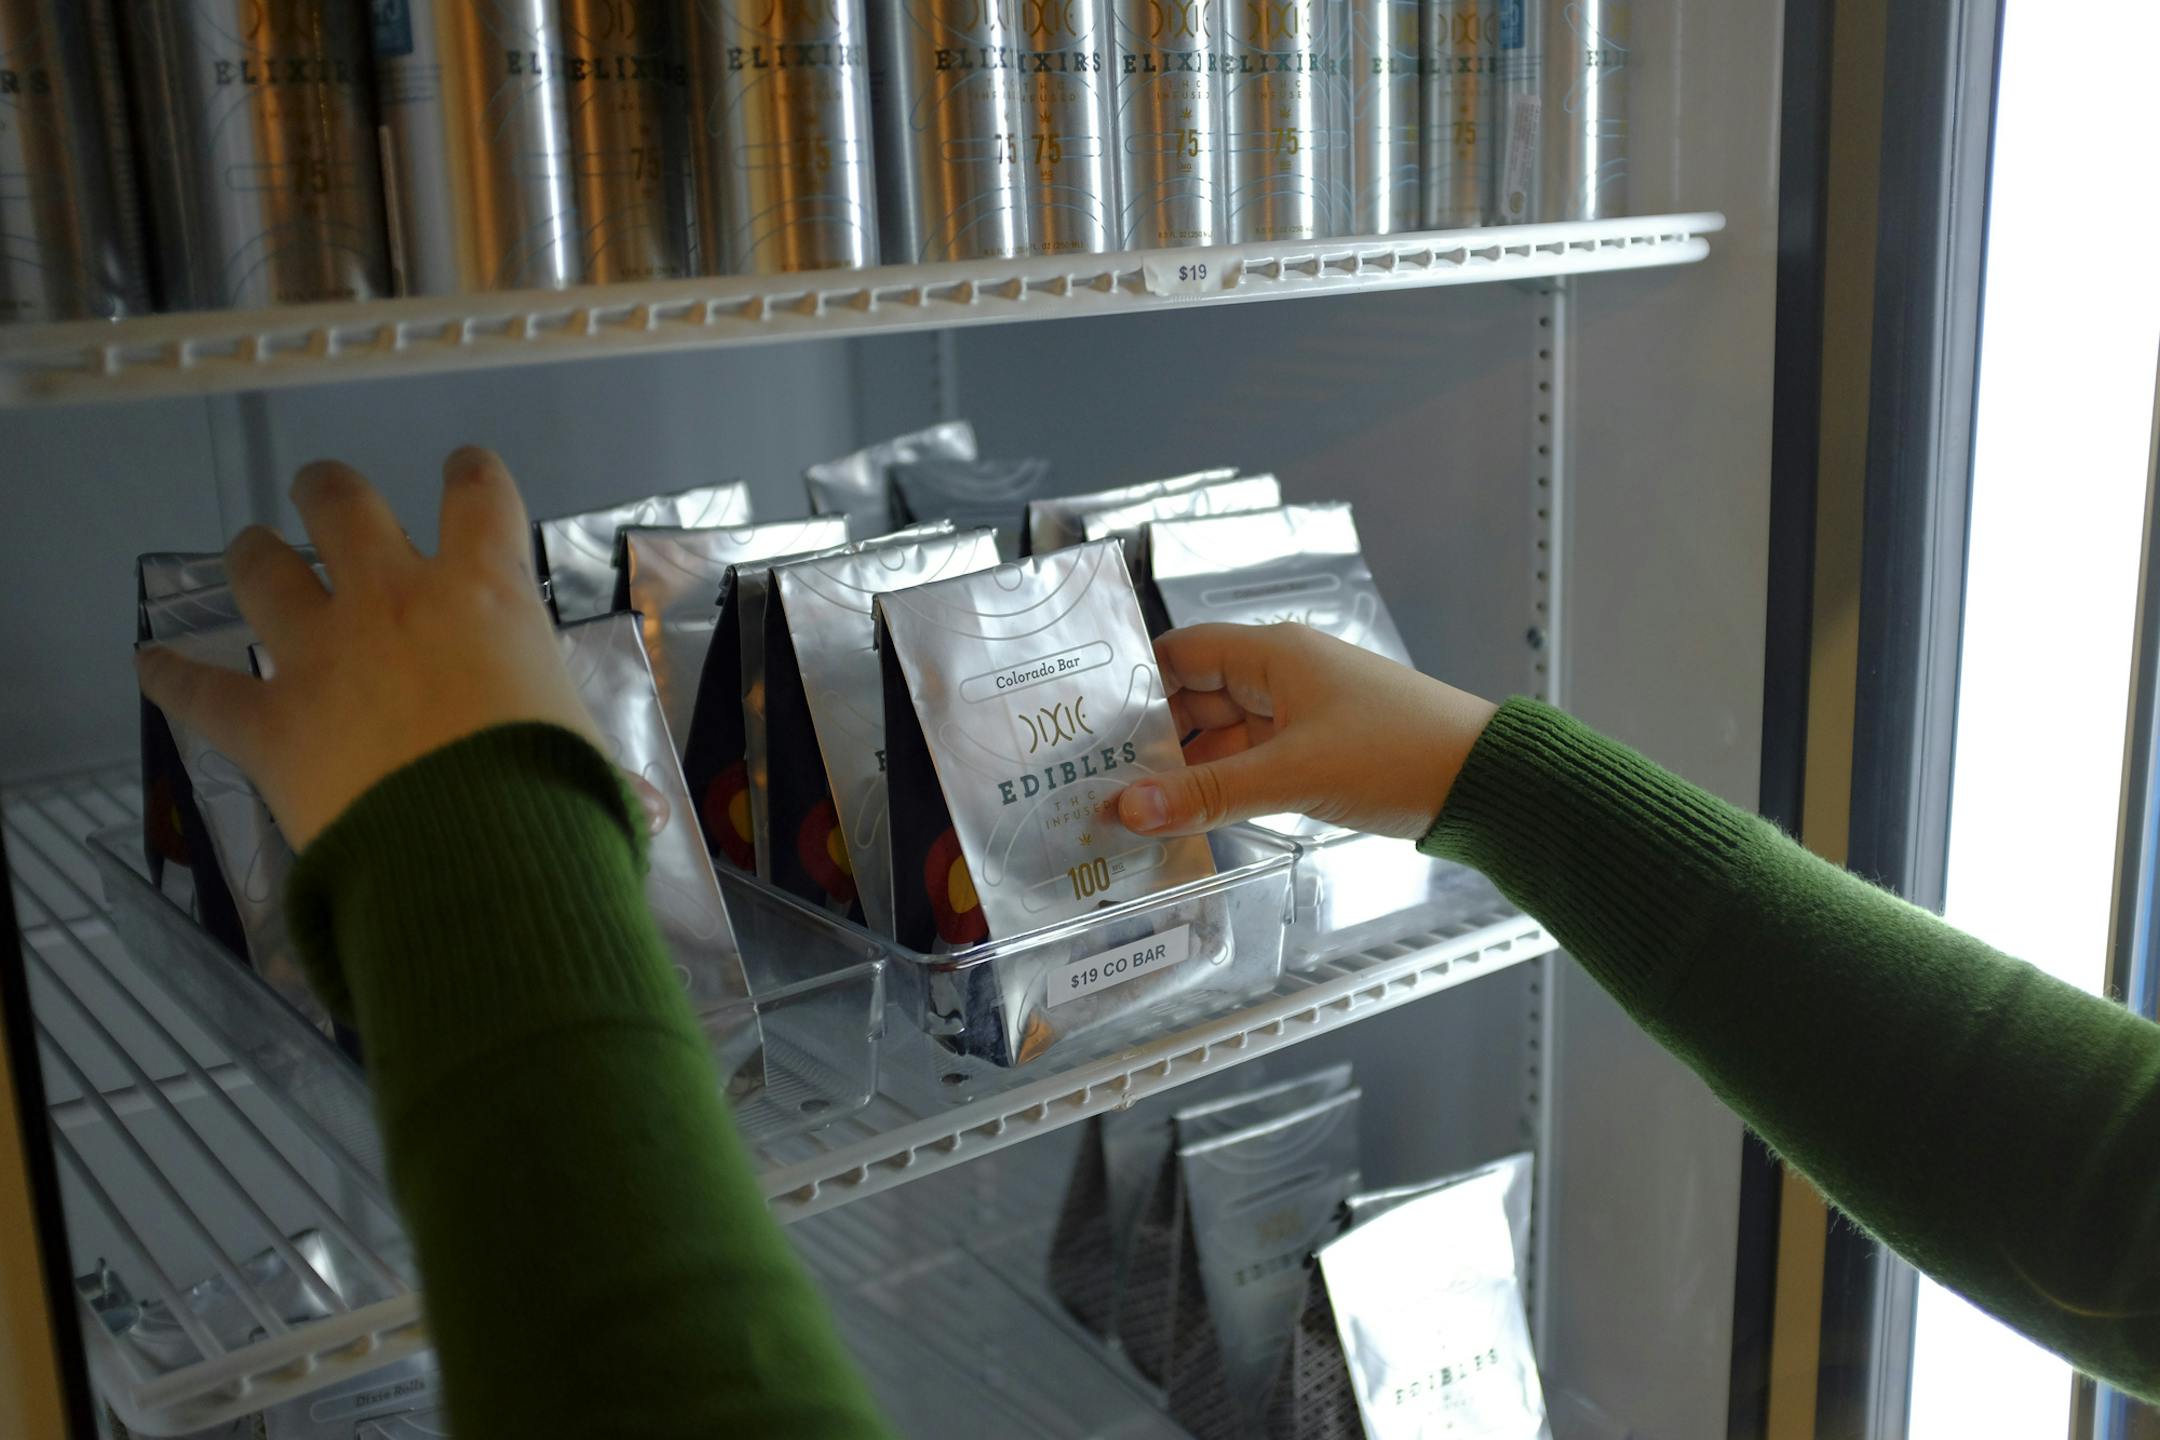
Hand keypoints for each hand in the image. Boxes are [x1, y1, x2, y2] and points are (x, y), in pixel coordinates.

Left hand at [136, 450, 597, 849]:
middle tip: (325, 495)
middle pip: (344, 506)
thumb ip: (581, 759)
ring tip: (251, 549)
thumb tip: (630, 811)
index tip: (465, 472)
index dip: (472, 476)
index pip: (479, 496)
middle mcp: (394, 599)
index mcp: (486, 593)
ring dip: (254, 554)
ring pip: (262, 571)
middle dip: (331, 493)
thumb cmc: (555, 799)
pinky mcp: (267, 723)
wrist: (476, 858)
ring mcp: (320, 654)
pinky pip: (200, 691)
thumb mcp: (588, 755)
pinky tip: (147, 664)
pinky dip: (170, 677)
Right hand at [1116, 623, 1499, 839]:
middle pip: (1196, 699)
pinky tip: (1190, 820)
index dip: (1137, 685)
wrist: (1485, 783)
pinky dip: (1223, 789)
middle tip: (1100, 784)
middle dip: (1155, 741)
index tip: (1093, 729)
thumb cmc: (1397, 755)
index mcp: (1274, 653)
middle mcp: (1283, 675)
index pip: (1182, 653)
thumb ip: (1206, 795)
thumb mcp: (1291, 775)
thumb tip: (1128, 808)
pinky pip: (1253, 765)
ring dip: (1188, 773)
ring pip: (1224, 739)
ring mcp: (1302, 715)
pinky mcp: (1319, 752)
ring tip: (1133, 811)